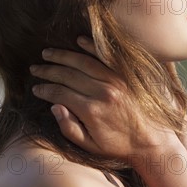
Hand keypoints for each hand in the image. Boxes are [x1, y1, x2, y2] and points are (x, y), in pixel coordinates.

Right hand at [30, 36, 178, 162]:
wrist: (151, 141)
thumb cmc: (118, 146)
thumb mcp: (90, 145)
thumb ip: (69, 127)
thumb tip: (54, 106)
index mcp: (91, 110)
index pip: (60, 93)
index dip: (45, 89)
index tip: (35, 88)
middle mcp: (103, 92)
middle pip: (68, 75)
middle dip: (48, 70)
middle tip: (35, 68)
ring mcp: (117, 81)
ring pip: (84, 62)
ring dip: (63, 56)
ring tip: (48, 53)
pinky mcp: (127, 75)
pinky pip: (107, 57)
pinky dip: (92, 47)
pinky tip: (79, 41)